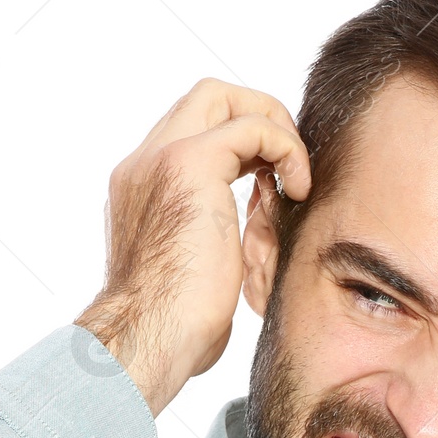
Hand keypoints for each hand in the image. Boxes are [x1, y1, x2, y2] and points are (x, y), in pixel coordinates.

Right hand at [75, 78, 311, 417]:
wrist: (148, 339)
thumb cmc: (173, 331)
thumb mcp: (193, 272)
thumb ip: (208, 238)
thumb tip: (243, 243)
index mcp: (140, 189)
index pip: (189, 131)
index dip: (238, 141)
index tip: (270, 179)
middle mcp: (143, 165)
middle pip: (204, 98)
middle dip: (257, 117)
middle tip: (288, 165)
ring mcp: (161, 159)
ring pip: (224, 98)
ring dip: (274, 128)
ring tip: (296, 177)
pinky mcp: (190, 164)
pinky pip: (252, 125)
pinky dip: (286, 148)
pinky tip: (298, 189)